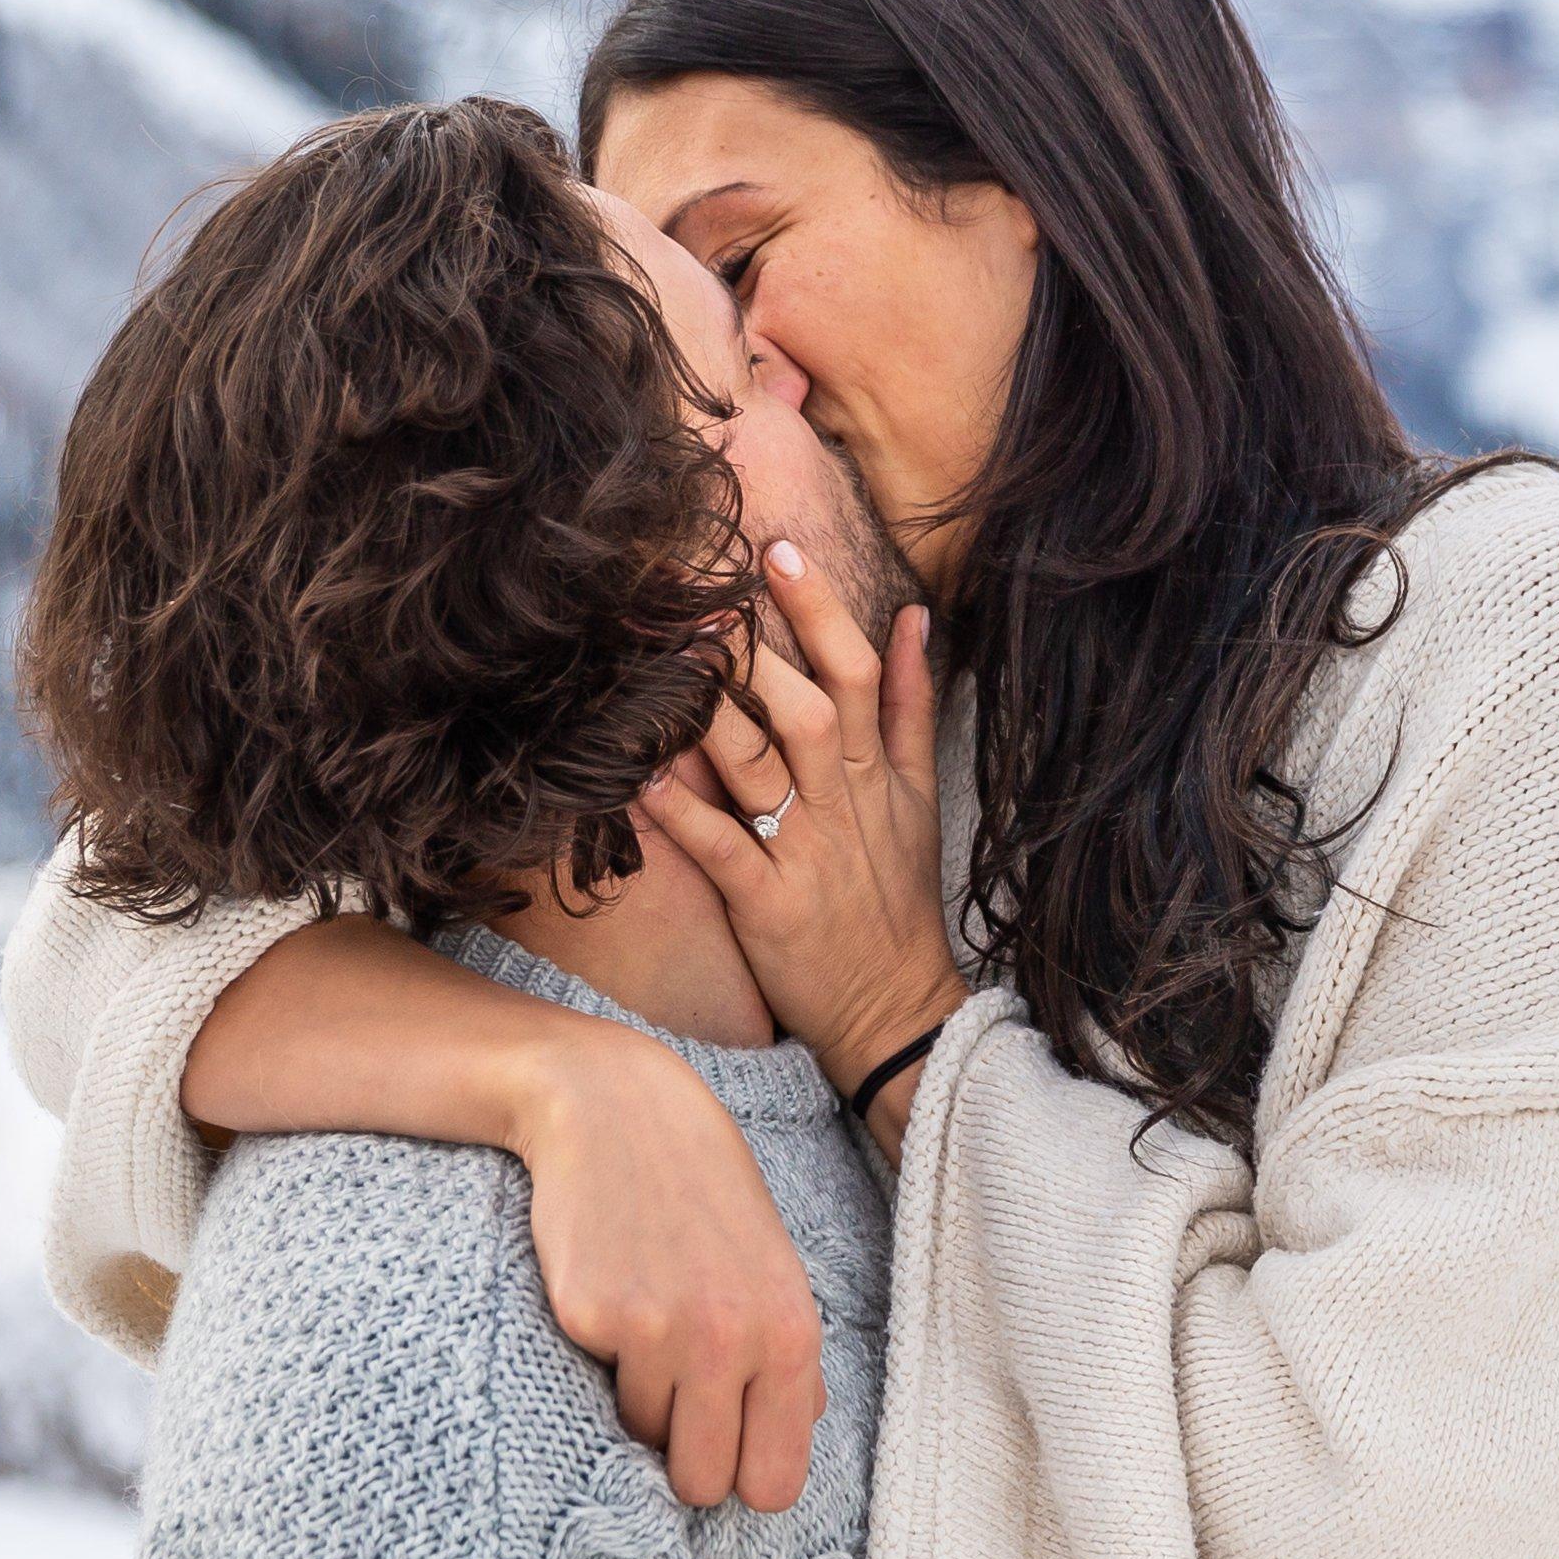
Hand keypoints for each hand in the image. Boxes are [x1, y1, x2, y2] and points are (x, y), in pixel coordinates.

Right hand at [507, 1021, 825, 1512]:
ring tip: (645, 1324)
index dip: (746, 1478)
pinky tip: (610, 1292)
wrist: (616, 1107)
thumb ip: (791, 1354)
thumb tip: (803, 1426)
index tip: (729, 1451)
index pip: (775, 1481)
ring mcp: (659, 1331)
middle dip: (688, 1463)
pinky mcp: (591, 1317)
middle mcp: (732, 1340)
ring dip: (641, 1401)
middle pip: (705, 1485)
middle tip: (677, 1407)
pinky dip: (600, 1360)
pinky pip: (595, 1390)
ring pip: (644, 1440)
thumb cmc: (701, 1188)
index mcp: (791, 1333)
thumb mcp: (773, 1263)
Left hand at [642, 542, 969, 1118]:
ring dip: (713, 712)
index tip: (778, 550)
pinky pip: (720, 850)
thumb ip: (911, 704)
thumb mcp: (920, 795)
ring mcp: (804, 854)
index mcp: (877, 772)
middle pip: (805, 708)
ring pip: (760, 769)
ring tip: (667, 657)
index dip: (820, 610)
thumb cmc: (896, 899)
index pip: (856, 673)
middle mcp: (842, 803)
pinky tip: (637, 772)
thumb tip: (915, 617)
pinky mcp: (767, 907)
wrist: (896, 1008)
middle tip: (702, 591)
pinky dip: (680, 811)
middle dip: (756, 649)